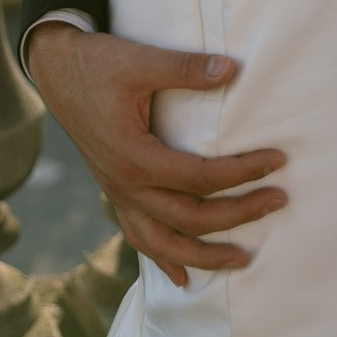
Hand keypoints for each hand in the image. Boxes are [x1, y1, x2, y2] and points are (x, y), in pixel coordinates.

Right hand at [28, 24, 287, 285]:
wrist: (57, 72)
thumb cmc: (98, 64)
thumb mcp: (140, 60)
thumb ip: (186, 68)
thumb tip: (232, 69)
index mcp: (135, 157)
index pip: (201, 178)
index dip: (243, 172)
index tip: (277, 161)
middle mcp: (126, 186)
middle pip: (191, 218)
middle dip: (239, 215)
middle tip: (279, 201)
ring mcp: (118, 194)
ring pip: (164, 243)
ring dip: (204, 256)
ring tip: (242, 260)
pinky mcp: (115, 192)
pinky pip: (139, 238)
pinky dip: (163, 259)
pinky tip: (182, 276)